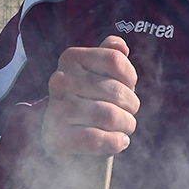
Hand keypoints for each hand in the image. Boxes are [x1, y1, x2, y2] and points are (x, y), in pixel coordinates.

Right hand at [42, 36, 139, 157]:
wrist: (66, 141)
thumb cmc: (90, 104)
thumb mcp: (100, 77)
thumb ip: (109, 57)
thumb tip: (120, 45)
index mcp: (70, 58)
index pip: (115, 60)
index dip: (130, 78)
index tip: (127, 87)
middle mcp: (60, 81)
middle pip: (117, 91)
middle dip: (131, 106)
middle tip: (126, 114)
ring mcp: (57, 110)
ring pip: (111, 116)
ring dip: (126, 125)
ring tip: (123, 128)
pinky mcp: (58, 138)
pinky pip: (97, 139)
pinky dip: (116, 142)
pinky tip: (118, 142)